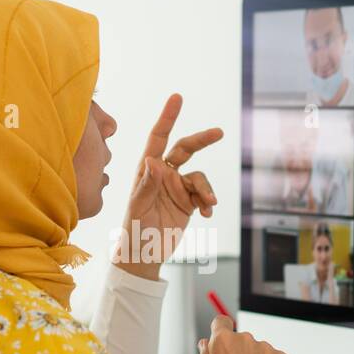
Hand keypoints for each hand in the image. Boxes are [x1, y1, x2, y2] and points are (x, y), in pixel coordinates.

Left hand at [114, 93, 220, 279]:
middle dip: (202, 140)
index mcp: (147, 170)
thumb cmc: (134, 230)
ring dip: (206, 189)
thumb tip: (155, 160)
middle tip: (219, 132)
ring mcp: (178, 188)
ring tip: (208, 203)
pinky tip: (207, 213)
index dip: (168, 118)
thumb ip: (147, 184)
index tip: (177, 98)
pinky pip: (204, 195)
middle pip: (185, 149)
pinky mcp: (189, 203)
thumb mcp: (138, 207)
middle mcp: (164, 175)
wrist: (144, 254)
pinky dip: (208, 202)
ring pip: (199, 177)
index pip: (158, 138)